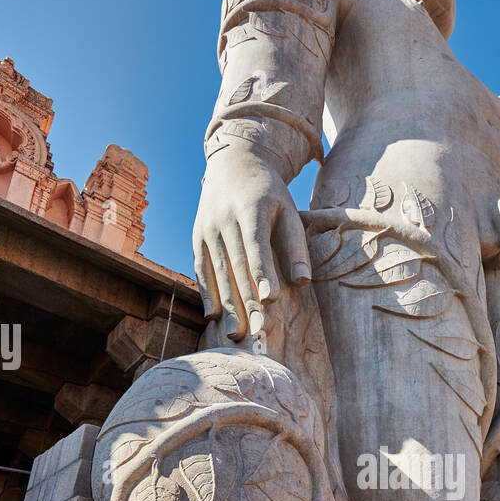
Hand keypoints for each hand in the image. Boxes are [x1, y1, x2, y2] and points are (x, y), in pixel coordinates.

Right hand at [193, 141, 311, 342]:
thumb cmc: (269, 194)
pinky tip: (214, 317)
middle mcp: (223, 218)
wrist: (233, 165)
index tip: (269, 300)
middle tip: (256, 332)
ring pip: (217, 272)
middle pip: (236, 265)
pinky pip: (201, 270)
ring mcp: (206, 228)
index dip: (262, 272)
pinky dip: (207, 293)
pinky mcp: (196, 237)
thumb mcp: (288, 211)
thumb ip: (296, 246)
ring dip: (226, 305)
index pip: (255, 244)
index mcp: (251, 208)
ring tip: (236, 335)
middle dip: (246, 300)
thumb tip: (303, 281)